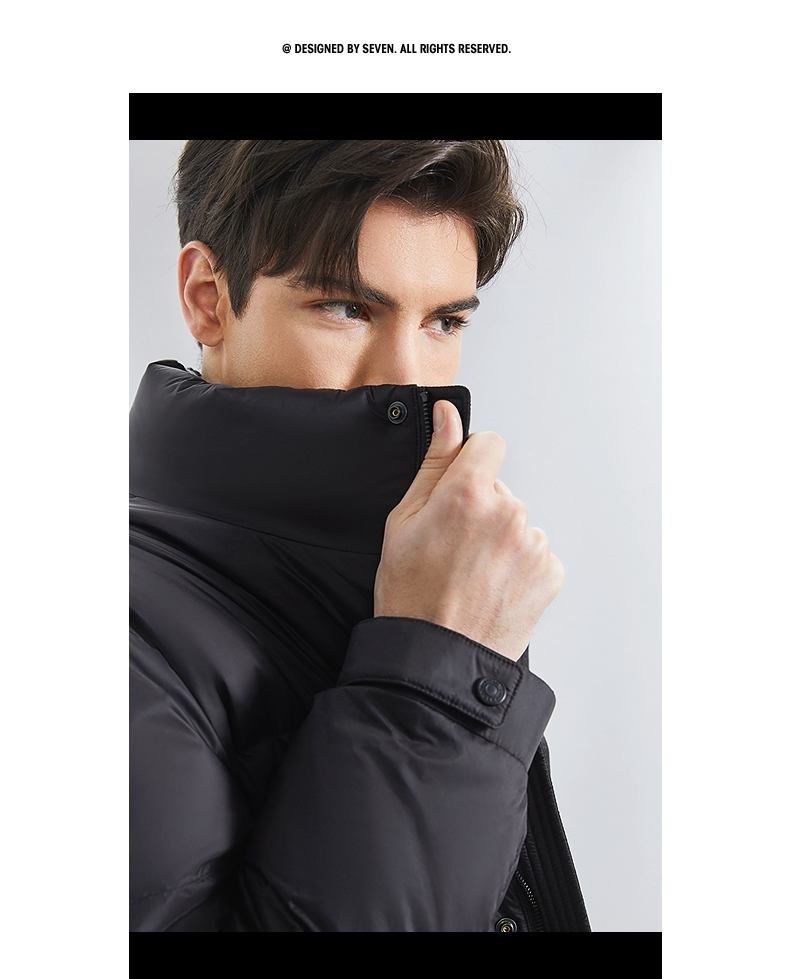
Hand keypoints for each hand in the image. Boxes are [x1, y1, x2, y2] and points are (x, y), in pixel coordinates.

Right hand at [374, 400, 564, 661]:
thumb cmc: (411, 595)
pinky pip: (535, 553)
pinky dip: (517, 567)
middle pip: (500, 490)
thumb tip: (449, 415)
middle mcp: (508, 513)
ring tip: (470, 574)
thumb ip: (435, 461)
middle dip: (481, 510)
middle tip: (453, 548)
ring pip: (517, 523)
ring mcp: (532, 544)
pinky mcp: (550, 572)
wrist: (436, 658)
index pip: (489, 445)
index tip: (461, 488)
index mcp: (469, 493)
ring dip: (500, 540)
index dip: (472, 464)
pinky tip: (490, 587)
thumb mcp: (403, 521)